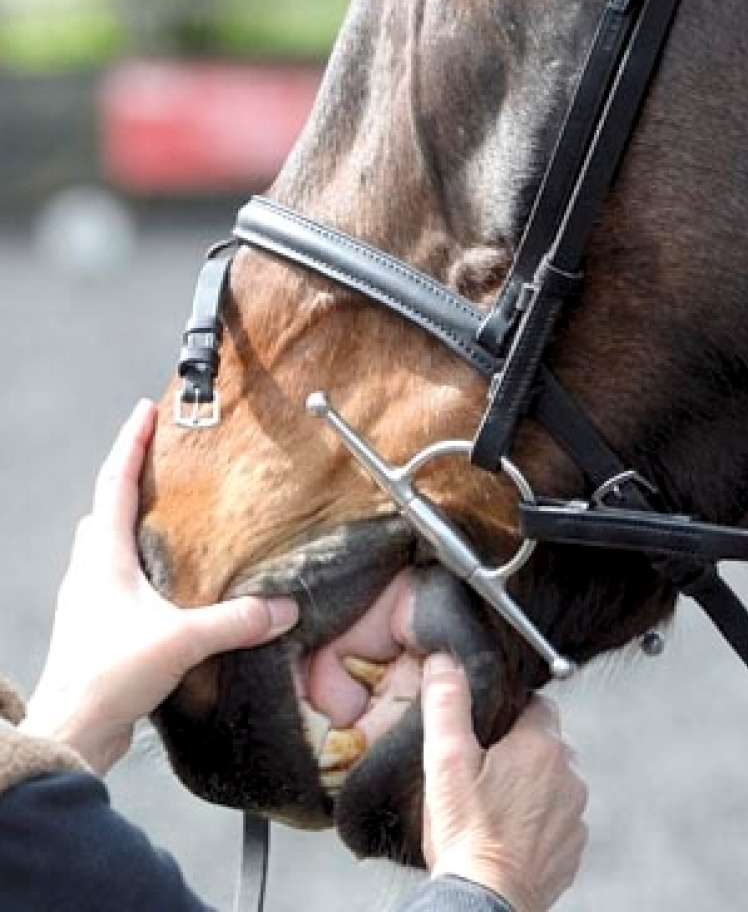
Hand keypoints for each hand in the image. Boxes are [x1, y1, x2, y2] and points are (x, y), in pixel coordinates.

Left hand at [19, 399, 299, 773]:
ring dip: (132, 523)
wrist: (71, 731)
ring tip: (169, 517)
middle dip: (130, 479)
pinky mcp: (100, 629)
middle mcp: (91, 572)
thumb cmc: (107, 677)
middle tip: (162, 459)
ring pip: (107, 546)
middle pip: (105, 509)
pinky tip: (169, 583)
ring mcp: (91, 601)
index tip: (146, 410)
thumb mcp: (182, 640)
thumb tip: (282, 607)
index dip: (131, 443)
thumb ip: (236, 620)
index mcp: (103, 558)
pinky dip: (140, 565)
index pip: (115, 483)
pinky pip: (119, 580)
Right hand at [421, 654, 587, 911]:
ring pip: (554, 783)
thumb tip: (445, 662)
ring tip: (493, 808)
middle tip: (483, 773)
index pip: (536, 705)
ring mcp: (575, 814)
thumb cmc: (467, 834)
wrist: (486, 901)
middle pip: (546, 744)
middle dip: (520, 752)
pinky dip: (539, 824)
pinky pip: (558, 821)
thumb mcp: (446, 761)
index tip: (486, 731)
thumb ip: (447, 705)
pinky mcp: (572, 848)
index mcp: (541, 744)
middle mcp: (569, 774)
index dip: (509, 714)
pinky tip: (509, 834)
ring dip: (532, 789)